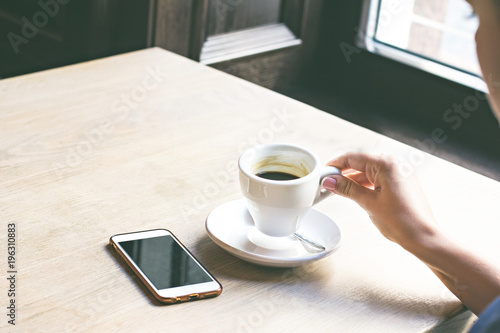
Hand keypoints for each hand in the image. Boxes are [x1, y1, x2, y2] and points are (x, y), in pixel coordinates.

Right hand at [322, 152, 439, 249]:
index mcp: (387, 164)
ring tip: (337, 190)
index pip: (353, 157)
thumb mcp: (368, 203)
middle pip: (360, 162)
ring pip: (368, 171)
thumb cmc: (403, 221)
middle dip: (343, 173)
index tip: (323, 174)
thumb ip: (347, 189)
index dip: (335, 165)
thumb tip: (330, 181)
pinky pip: (376, 178)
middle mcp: (395, 164)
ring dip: (352, 180)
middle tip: (327, 183)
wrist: (422, 237)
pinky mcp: (400, 183)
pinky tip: (353, 192)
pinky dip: (364, 184)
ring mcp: (399, 173)